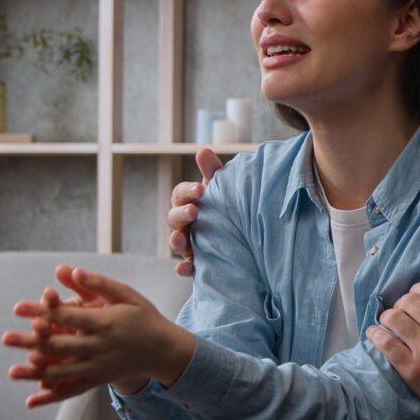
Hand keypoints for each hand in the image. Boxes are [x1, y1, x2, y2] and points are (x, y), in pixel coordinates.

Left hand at [1, 265, 194, 408]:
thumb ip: (99, 283)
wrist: (165, 350)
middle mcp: (101, 346)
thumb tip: (71, 270)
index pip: (67, 315)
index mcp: (106, 322)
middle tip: (5, 339)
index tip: (17, 309)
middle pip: (60, 345)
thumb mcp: (127, 295)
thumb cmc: (145, 317)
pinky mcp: (100, 380)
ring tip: (12, 372)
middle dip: (31, 342)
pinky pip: (72, 390)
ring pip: (63, 371)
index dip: (41, 311)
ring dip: (36, 372)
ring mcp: (100, 366)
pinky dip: (52, 396)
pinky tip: (31, 401)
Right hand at [167, 148, 224, 276]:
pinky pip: (187, 267)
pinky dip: (184, 269)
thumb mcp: (222, 190)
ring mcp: (188, 244)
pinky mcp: (196, 263)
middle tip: (194, 211)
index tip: (201, 189)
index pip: (180, 194)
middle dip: (182, 214)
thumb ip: (213, 172)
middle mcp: (184, 223)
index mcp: (188, 202)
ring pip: (175, 242)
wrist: (245, 235)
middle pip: (174, 218)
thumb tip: (203, 150)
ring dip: (175, 241)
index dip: (188, 191)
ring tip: (180, 240)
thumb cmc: (227, 206)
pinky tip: (183, 269)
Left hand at [365, 267, 419, 417]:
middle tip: (405, 309)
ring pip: (394, 319)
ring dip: (389, 316)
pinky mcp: (412, 369)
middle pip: (409, 301)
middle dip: (404, 302)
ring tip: (390, 320)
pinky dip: (376, 335)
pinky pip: (386, 345)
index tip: (418, 296)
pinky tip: (373, 332)